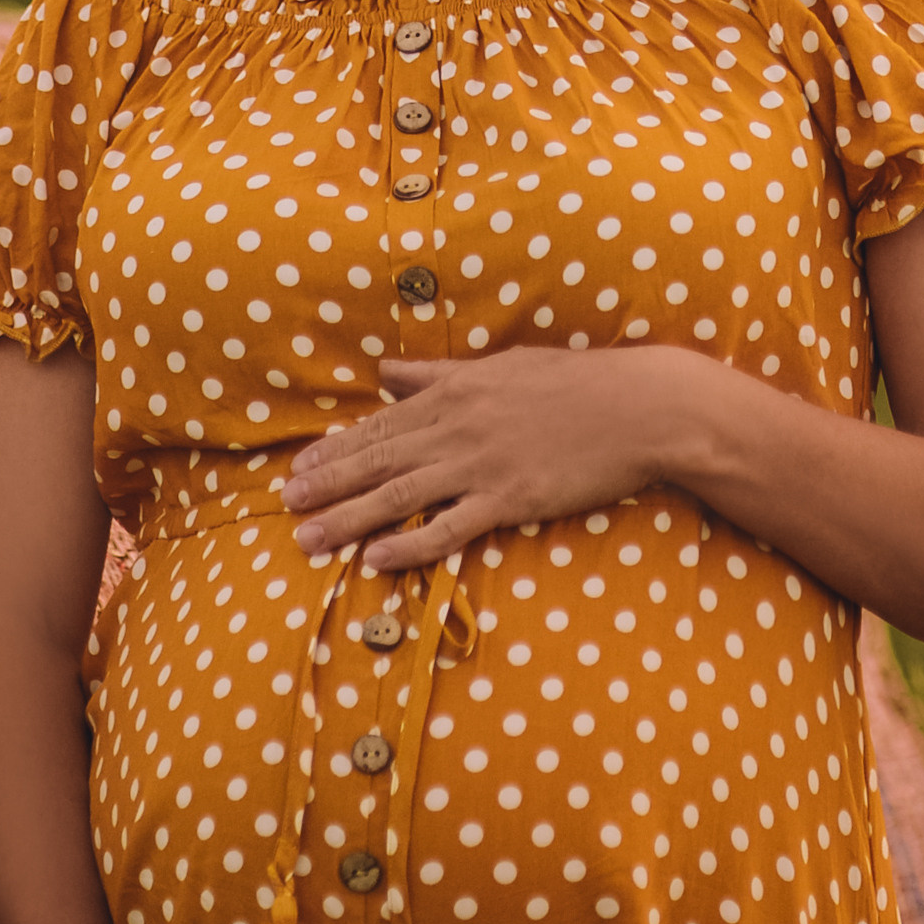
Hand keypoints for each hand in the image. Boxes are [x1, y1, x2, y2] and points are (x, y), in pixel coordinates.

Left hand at [281, 343, 706, 571]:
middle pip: (378, 460)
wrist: (638, 406)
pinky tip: (376, 558)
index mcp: (454, 394)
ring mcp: (482, 465)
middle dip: (327, 484)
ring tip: (309, 538)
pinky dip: (410, 542)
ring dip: (349, 518)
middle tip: (285, 505)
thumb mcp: (499, 365)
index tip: (299, 467)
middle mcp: (458, 428)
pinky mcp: (510, 498)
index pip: (381, 424)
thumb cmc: (573, 381)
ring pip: (400, 494)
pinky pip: (449, 526)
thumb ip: (439, 373)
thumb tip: (388, 369)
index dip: (336, 449)